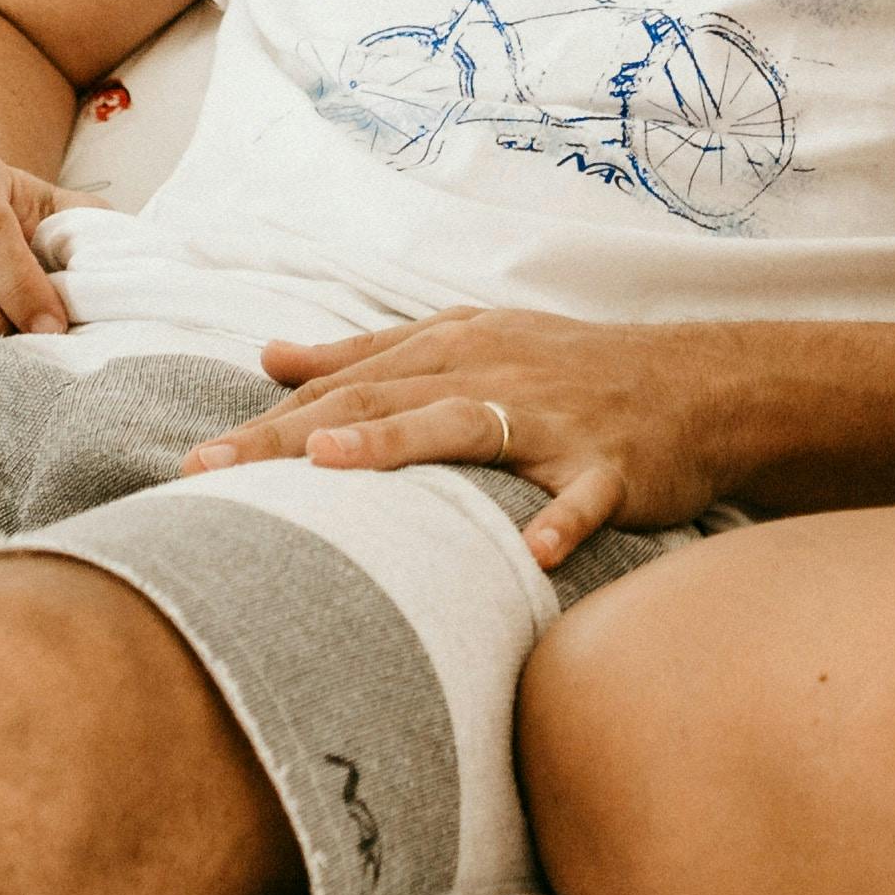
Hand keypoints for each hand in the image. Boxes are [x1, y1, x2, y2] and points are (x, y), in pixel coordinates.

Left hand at [174, 308, 726, 568]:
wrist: (698, 385)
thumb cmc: (568, 370)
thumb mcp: (469, 343)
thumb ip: (370, 353)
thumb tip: (272, 357)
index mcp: (453, 348)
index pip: (345, 385)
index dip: (268, 423)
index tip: (195, 462)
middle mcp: (492, 374)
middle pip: (378, 399)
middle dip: (292, 434)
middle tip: (213, 470)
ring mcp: (552, 419)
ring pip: (466, 426)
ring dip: (398, 441)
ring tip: (334, 463)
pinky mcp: (612, 465)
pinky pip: (584, 496)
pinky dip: (561, 520)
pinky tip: (533, 551)